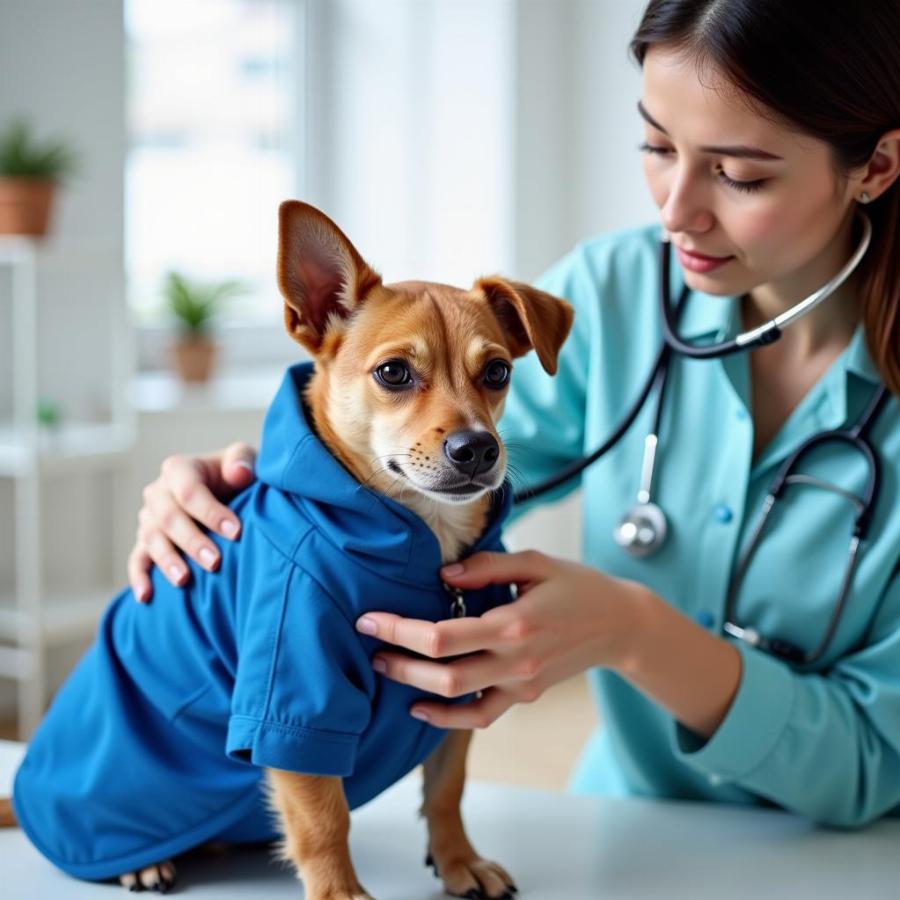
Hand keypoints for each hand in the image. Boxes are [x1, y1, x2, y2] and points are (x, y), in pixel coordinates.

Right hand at [127, 442, 256, 602]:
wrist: (229, 490)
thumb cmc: (238, 475)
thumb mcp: (244, 459)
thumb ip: (242, 460)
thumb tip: (239, 473)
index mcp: (179, 469)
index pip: (190, 491)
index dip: (211, 512)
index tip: (236, 532)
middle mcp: (158, 493)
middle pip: (169, 518)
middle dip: (192, 541)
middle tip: (216, 562)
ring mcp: (149, 518)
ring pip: (152, 540)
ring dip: (168, 561)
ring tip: (185, 581)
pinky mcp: (146, 542)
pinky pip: (137, 559)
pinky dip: (139, 578)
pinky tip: (146, 597)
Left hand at [355, 550, 652, 729]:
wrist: (620, 624)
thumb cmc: (577, 586)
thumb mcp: (536, 562)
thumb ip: (487, 567)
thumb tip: (442, 576)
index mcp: (514, 623)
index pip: (442, 635)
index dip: (399, 629)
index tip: (369, 619)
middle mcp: (516, 660)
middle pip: (443, 674)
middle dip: (398, 661)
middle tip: (368, 644)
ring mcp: (521, 684)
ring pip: (458, 699)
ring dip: (415, 688)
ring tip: (385, 669)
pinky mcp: (525, 696)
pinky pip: (481, 717)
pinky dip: (448, 719)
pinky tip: (421, 708)